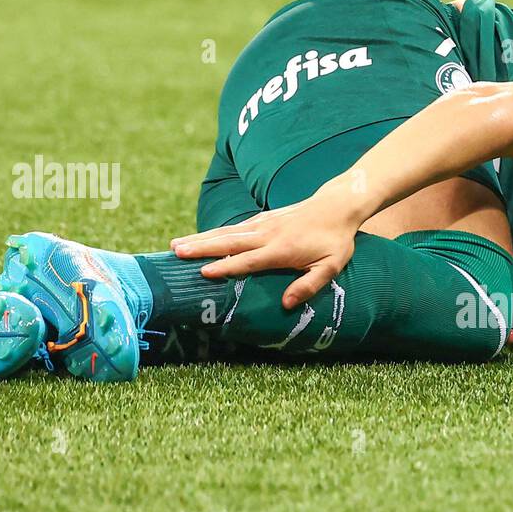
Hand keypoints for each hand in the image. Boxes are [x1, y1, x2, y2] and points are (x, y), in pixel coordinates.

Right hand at [170, 185, 363, 308]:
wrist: (336, 207)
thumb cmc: (336, 241)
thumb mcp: (330, 267)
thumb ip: (309, 285)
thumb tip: (286, 304)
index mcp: (282, 250)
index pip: (249, 259)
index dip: (226, 266)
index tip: (203, 272)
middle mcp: (267, 234)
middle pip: (229, 242)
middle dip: (201, 248)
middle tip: (176, 253)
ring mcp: (263, 224)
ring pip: (227, 232)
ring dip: (201, 238)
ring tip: (175, 245)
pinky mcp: (262, 219)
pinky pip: (234, 228)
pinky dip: (214, 233)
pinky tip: (199, 239)